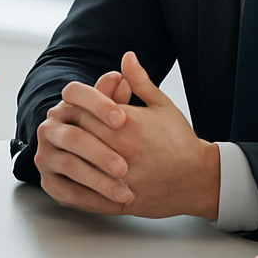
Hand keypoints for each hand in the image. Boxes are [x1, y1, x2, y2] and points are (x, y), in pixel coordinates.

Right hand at [33, 69, 133, 212]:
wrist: (103, 165)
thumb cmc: (113, 135)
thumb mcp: (119, 114)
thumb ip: (118, 94)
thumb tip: (124, 70)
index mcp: (66, 106)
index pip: (74, 94)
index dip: (98, 104)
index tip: (123, 119)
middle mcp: (50, 128)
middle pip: (72, 136)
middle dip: (101, 152)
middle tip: (125, 167)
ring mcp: (46, 155)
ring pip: (70, 165)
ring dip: (98, 180)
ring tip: (124, 190)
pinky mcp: (48, 181)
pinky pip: (66, 191)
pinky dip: (91, 199)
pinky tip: (113, 203)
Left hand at [36, 52, 218, 218]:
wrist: (199, 179)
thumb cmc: (179, 140)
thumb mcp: (162, 106)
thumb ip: (140, 82)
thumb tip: (126, 56)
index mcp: (129, 123)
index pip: (83, 111)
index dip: (71, 109)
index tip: (68, 108)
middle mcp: (123, 150)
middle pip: (77, 136)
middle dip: (66, 132)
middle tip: (58, 129)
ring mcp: (122, 178)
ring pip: (78, 167)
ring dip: (66, 159)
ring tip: (60, 153)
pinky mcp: (122, 201)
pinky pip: (87, 196)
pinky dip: (73, 188)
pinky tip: (69, 181)